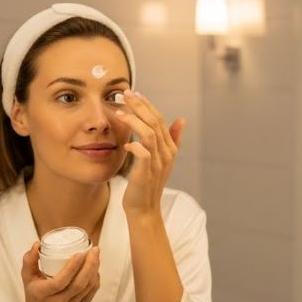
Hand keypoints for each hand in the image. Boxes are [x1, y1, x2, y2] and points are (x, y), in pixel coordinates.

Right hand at [18, 243, 99, 301]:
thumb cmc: (34, 294)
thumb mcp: (27, 278)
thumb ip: (29, 260)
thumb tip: (37, 244)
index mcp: (42, 294)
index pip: (60, 281)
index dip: (72, 267)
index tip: (80, 253)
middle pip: (78, 284)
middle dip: (90, 265)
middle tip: (94, 250)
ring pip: (87, 288)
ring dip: (94, 270)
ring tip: (96, 256)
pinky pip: (91, 294)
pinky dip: (95, 280)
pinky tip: (95, 270)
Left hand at [114, 91, 183, 217]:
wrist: (144, 209)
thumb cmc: (148, 183)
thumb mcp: (162, 160)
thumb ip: (172, 139)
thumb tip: (182, 120)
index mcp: (170, 148)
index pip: (160, 119)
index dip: (147, 104)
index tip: (134, 93)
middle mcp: (166, 153)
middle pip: (154, 122)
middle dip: (139, 106)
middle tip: (124, 94)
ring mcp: (157, 163)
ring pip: (149, 134)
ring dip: (134, 121)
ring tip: (119, 113)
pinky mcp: (146, 173)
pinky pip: (143, 153)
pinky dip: (134, 145)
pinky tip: (125, 143)